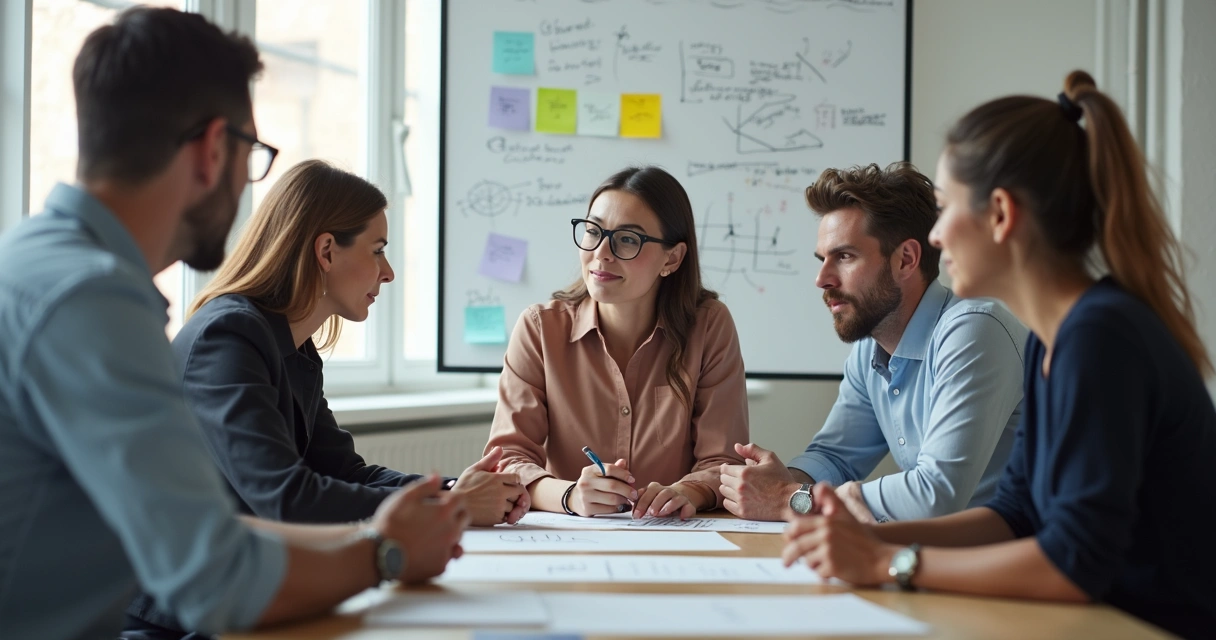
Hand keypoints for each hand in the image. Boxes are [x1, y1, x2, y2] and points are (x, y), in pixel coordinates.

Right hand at [371, 475, 469, 583]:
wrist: (377, 554)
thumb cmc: (390, 523)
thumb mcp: (405, 497)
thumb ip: (425, 486)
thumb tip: (438, 476)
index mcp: (445, 511)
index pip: (461, 499)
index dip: (449, 497)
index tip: (435, 501)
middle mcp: (451, 530)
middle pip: (463, 518)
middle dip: (453, 514)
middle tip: (433, 517)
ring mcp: (447, 550)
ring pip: (457, 538)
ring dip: (449, 533)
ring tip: (428, 534)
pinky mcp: (440, 566)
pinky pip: (447, 556)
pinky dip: (440, 552)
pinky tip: (425, 549)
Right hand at [452, 446, 528, 525]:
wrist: (454, 505)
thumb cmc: (463, 486)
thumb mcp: (475, 469)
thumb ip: (490, 459)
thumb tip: (500, 448)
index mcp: (497, 479)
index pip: (516, 478)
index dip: (513, 480)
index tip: (507, 483)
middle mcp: (500, 492)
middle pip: (519, 492)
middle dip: (514, 492)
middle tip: (505, 493)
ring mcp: (499, 506)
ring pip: (514, 505)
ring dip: (509, 504)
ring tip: (497, 503)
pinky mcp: (495, 518)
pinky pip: (507, 516)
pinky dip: (504, 514)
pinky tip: (494, 510)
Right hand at [569, 458, 635, 515]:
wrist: (575, 498)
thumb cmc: (593, 484)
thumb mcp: (600, 474)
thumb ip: (613, 468)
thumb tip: (624, 462)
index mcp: (590, 470)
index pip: (609, 469)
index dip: (623, 474)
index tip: (632, 479)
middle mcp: (586, 482)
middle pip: (612, 485)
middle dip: (627, 490)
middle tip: (634, 494)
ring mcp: (585, 496)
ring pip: (612, 499)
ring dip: (624, 500)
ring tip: (628, 500)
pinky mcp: (587, 509)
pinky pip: (608, 509)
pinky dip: (618, 508)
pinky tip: (621, 506)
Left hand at [632, 482, 697, 519]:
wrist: (683, 493)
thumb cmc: (661, 499)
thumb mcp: (650, 498)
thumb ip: (640, 502)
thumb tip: (631, 511)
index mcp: (655, 488)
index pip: (647, 492)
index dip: (641, 503)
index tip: (636, 515)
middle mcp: (667, 491)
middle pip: (661, 493)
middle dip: (654, 503)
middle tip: (649, 513)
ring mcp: (679, 497)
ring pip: (674, 498)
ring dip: (668, 506)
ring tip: (661, 514)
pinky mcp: (689, 505)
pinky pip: (688, 507)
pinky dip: (685, 511)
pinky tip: (681, 517)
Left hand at [719, 442, 801, 520]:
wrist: (791, 501)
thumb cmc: (782, 480)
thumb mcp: (770, 459)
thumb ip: (752, 450)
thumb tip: (737, 446)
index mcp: (744, 472)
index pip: (724, 469)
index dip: (728, 468)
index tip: (733, 470)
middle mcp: (740, 487)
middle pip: (723, 480)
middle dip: (729, 477)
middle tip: (739, 479)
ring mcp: (741, 500)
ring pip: (724, 491)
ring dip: (730, 488)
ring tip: (741, 488)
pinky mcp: (743, 512)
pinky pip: (727, 504)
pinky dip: (731, 500)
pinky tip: (741, 498)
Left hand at [780, 483, 894, 585]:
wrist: (881, 558)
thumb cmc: (862, 538)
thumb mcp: (847, 514)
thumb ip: (832, 499)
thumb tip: (819, 486)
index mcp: (825, 522)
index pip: (796, 527)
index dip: (789, 536)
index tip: (788, 542)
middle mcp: (825, 535)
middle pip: (796, 547)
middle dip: (789, 556)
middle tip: (786, 562)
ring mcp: (828, 551)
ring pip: (807, 561)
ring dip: (812, 564)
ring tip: (823, 563)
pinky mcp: (832, 567)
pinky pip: (817, 573)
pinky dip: (822, 574)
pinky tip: (832, 571)